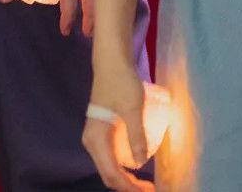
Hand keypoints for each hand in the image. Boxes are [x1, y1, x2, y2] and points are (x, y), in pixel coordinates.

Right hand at [81, 65, 155, 191]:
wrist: (111, 63)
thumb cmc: (121, 82)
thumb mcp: (132, 108)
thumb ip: (136, 135)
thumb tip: (141, 163)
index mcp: (96, 140)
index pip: (112, 172)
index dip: (129, 186)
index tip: (147, 191)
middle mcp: (92, 143)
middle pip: (108, 173)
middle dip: (127, 186)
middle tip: (149, 189)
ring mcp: (96, 138)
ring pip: (109, 166)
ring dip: (125, 178)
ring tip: (144, 183)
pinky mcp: (102, 132)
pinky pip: (111, 156)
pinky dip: (123, 166)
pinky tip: (137, 165)